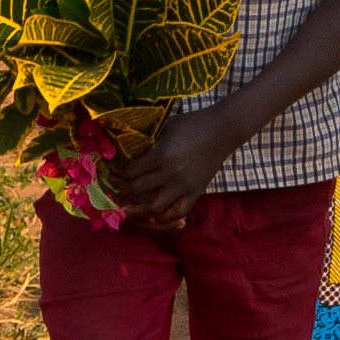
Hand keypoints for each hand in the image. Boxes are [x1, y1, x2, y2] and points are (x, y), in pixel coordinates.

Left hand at [97, 104, 232, 225]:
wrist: (223, 130)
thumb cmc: (194, 123)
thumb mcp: (167, 127)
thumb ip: (151, 142)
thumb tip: (132, 150)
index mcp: (161, 155)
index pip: (131, 172)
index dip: (120, 173)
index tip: (116, 171)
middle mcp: (170, 174)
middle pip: (138, 189)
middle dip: (125, 188)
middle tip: (120, 186)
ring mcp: (184, 186)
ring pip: (155, 207)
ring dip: (142, 205)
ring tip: (135, 202)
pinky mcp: (196, 192)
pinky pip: (179, 211)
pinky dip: (166, 216)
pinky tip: (157, 213)